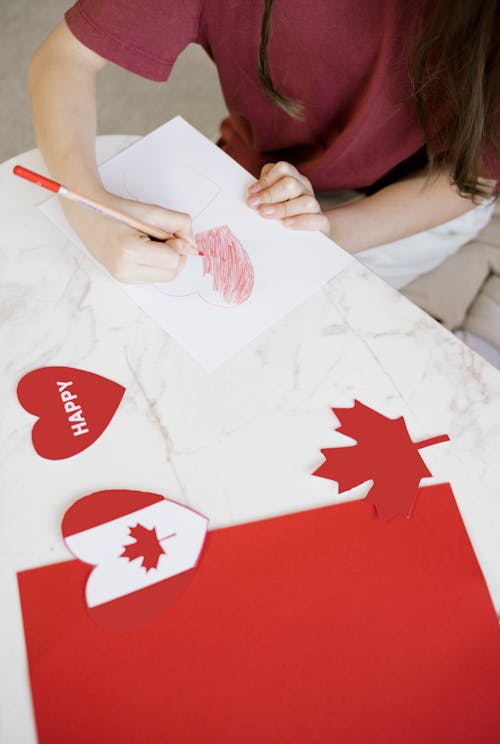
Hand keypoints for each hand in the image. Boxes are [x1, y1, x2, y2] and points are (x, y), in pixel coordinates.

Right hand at [63, 190, 195, 282]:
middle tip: (159, 236)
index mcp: (129, 251)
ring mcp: (123, 278)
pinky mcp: (124, 280)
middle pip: (172, 272)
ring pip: (166, 277)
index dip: (178, 244)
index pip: (174, 260)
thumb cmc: (118, 211)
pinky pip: (155, 277)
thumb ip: (179, 224)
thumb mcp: (152, 211)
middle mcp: (125, 270)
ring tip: (149, 242)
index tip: (167, 231)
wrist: (88, 215)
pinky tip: (143, 250)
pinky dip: (157, 264)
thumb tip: (193, 246)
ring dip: (167, 259)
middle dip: (174, 254)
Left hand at [246, 161, 330, 235]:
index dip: (265, 179)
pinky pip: (316, 219)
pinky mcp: (322, 223)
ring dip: (282, 208)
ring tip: (265, 214)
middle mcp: (305, 189)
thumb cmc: (287, 214)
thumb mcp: (275, 200)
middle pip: (290, 183)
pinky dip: (301, 221)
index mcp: (294, 179)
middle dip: (269, 194)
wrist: (311, 231)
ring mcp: (315, 205)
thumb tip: (250, 198)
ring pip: (305, 201)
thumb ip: (265, 195)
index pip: (282, 170)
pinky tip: (287, 224)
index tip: (251, 192)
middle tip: (254, 205)